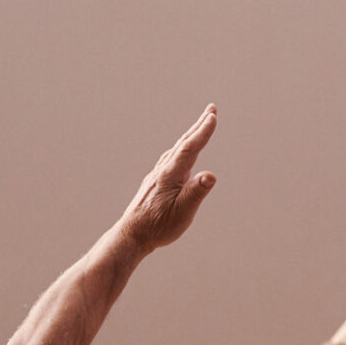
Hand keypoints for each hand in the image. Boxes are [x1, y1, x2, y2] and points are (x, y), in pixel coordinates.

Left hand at [115, 106, 218, 250]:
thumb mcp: (182, 212)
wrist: (132, 235)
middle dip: (198, 126)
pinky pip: (171, 158)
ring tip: (200, 127)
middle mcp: (162, 170)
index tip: (212, 117)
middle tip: (211, 109)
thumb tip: (211, 175)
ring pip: (177, 150)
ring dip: (190, 136)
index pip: (190, 148)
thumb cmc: (159, 226)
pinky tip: (182, 154)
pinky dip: (182, 149)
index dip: (202, 132)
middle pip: (183, 143)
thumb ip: (196, 192)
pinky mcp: (156, 182)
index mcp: (170, 175)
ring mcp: (157, 175)